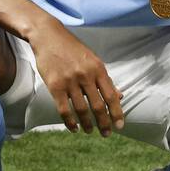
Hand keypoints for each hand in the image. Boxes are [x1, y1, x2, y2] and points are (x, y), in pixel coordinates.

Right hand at [29, 21, 124, 136]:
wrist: (49, 36)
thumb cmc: (73, 49)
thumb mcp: (93, 60)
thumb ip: (105, 79)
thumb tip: (119, 96)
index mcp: (99, 69)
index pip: (111, 96)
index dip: (117, 113)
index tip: (120, 125)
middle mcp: (86, 76)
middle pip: (98, 106)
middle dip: (104, 123)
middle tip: (107, 134)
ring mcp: (70, 81)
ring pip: (82, 109)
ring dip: (87, 124)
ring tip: (90, 131)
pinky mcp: (55, 85)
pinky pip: (64, 109)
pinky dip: (70, 122)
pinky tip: (74, 128)